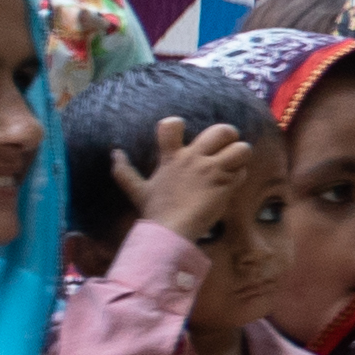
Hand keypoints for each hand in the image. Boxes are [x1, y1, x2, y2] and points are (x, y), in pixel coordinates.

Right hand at [131, 117, 265, 248]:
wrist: (170, 231)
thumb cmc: (155, 212)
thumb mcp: (137, 190)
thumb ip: (124, 171)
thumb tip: (114, 153)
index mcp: (171, 157)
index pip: (171, 125)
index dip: (179, 123)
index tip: (183, 131)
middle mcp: (193, 159)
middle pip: (220, 131)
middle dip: (229, 135)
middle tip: (226, 146)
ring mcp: (211, 170)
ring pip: (241, 148)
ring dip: (240, 155)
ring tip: (234, 164)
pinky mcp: (225, 185)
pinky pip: (241, 171)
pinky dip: (239, 176)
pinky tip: (231, 184)